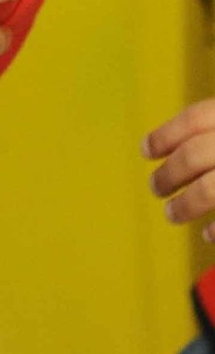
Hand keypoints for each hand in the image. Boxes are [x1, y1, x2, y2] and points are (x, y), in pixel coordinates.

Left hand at [145, 98, 214, 240]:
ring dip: (185, 205)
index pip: (195, 119)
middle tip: (154, 188)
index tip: (145, 150)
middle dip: (169, 174)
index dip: (165, 136)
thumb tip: (173, 147)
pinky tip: (206, 235)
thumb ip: (212, 130)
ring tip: (171, 214)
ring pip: (209, 190)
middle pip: (194, 154)